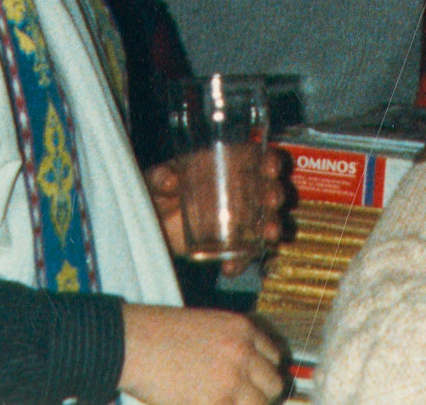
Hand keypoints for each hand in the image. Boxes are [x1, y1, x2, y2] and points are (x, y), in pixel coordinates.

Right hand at [120, 303, 286, 404]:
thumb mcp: (207, 327)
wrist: (133, 342)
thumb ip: (230, 346)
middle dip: (260, 395)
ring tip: (222, 402)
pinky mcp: (217, 402)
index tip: (255, 385)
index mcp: (243, 329)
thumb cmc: (159, 334)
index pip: (274, 356)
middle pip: (274, 383)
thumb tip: (242, 373)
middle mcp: (244, 352)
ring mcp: (233, 379)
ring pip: (261, 404)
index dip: (263, 374)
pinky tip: (207, 404)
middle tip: (240, 400)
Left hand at [145, 148, 285, 275]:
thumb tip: (171, 181)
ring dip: (271, 225)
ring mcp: (237, 218)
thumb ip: (160, 177)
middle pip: (268, 188)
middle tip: (272, 202)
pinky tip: (229, 267)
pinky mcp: (228, 244)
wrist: (150, 224)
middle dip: (275, 193)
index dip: (270, 161)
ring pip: (265, 220)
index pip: (257, 158)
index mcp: (226, 166)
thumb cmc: (157, 191)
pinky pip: (243, 253)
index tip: (271, 170)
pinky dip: (241, 262)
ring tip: (269, 235)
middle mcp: (239, 190)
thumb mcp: (154, 180)